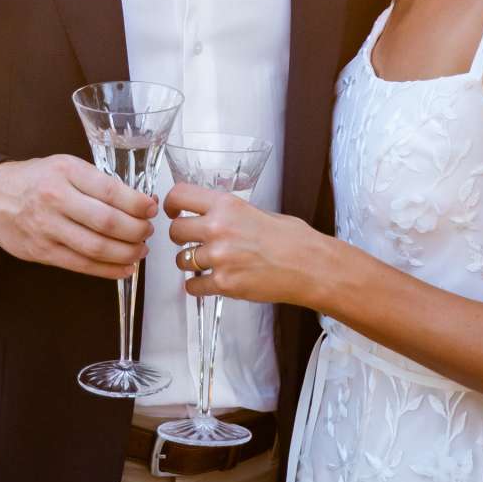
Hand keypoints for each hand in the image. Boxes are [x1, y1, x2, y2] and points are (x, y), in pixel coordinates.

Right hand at [0, 154, 155, 278]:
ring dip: (126, 253)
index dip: (137, 204)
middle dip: (136, 231)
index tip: (151, 208)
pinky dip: (108, 270)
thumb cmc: (34, 180)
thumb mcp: (64, 166)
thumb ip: (97, 182)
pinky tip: (124, 268)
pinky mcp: (42, 252)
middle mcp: (56, 199)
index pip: (110, 191)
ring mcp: (47, 228)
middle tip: (147, 231)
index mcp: (66, 172)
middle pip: (107, 222)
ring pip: (96, 247)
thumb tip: (138, 201)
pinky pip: (81, 265)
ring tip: (140, 250)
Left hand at [162, 183, 320, 305]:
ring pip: (181, 260)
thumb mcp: (258, 212)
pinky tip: (211, 281)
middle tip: (191, 241)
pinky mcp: (224, 284)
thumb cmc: (294, 240)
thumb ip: (230, 213)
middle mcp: (219, 228)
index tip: (172, 210)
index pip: (179, 195)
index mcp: (227, 205)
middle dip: (180, 237)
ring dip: (189, 262)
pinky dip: (198, 286)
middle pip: (174, 230)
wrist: (311, 267)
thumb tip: (211, 215)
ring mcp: (219, 258)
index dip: (171, 204)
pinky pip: (192, 286)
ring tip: (208, 263)